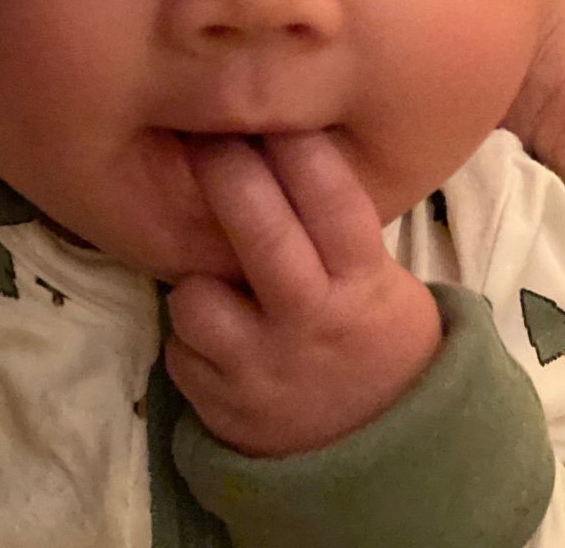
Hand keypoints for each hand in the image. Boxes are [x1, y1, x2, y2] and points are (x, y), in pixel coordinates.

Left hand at [165, 131, 441, 456]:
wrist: (385, 461)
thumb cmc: (379, 342)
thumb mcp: (384, 285)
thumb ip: (334, 234)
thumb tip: (273, 153)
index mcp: (363, 286)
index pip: (331, 199)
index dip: (295, 145)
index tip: (266, 102)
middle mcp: (309, 323)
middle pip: (258, 230)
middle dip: (225, 171)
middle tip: (200, 134)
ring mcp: (260, 371)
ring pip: (194, 298)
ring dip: (197, 285)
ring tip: (216, 286)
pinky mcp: (220, 411)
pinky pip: (179, 353)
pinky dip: (192, 341)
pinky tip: (218, 339)